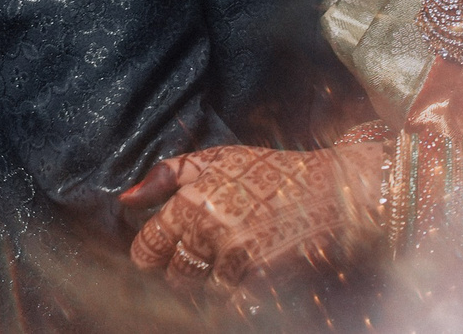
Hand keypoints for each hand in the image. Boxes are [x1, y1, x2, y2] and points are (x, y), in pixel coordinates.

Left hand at [125, 138, 384, 286]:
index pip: (147, 248)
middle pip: (174, 277)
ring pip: (202, 294)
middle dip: (190, 271)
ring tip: (242, 259)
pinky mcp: (260, 279)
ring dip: (217, 284)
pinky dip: (240, 297)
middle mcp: (210, 229)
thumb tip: (125, 199)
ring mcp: (235, 257)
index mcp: (193, 200)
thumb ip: (169, 175)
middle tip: (216, 255)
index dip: (156, 255)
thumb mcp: (221, 159)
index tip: (172, 252)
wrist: (337, 193)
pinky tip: (257, 275)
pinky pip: (230, 304)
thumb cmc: (275, 173)